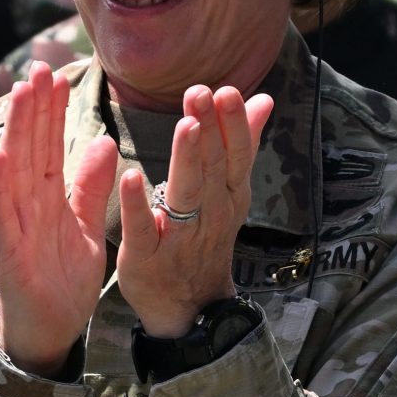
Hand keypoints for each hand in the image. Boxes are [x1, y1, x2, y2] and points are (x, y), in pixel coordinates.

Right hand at [0, 62, 117, 375]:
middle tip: (38, 68)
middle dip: (33, 109)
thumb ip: (90, 187)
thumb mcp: (84, 228)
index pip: (48, 146)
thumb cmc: (62, 281)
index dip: (50, 112)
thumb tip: (103, 142)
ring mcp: (14, 227)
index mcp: (46, 199)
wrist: (50, 331)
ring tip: (20, 95)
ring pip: (14, 172)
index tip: (55, 76)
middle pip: (29, 149)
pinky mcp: (8, 253)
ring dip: (15, 133)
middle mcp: (26, 206)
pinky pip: (2, 216)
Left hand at [116, 85, 273, 337]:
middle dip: (208, 129)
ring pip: (185, 195)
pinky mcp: (146, 256)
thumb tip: (265, 99)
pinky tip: (131, 176)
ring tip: (185, 126)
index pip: (236, 155)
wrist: (190, 306)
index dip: (233, 124)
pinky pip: (142, 229)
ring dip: (185, 160)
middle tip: (201, 93)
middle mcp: (210, 214)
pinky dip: (137, 204)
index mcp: (229, 195)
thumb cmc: (207, 238)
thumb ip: (242, 144)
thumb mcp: (232, 192)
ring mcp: (179, 236)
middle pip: (211, 168)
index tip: (227, 90)